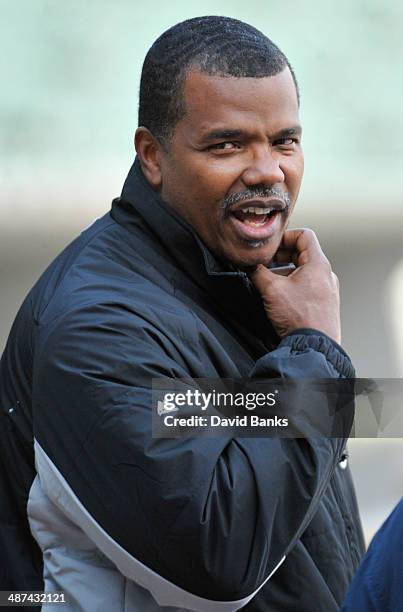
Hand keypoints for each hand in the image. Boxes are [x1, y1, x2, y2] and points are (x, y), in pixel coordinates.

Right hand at [249, 228, 340, 343]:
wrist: (314, 346)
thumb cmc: (300, 318)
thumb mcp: (271, 290)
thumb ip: (258, 272)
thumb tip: (249, 265)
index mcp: (318, 264)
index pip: (304, 235)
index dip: (284, 237)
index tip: (270, 246)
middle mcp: (326, 275)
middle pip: (303, 253)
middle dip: (280, 256)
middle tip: (264, 263)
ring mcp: (327, 290)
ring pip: (303, 271)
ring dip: (284, 272)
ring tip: (268, 282)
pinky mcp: (324, 304)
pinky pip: (307, 286)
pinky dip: (292, 285)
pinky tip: (279, 297)